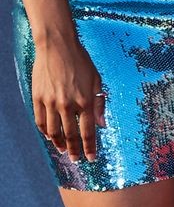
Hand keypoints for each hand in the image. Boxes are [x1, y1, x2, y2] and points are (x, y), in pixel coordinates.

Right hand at [31, 34, 103, 161]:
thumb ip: (99, 104)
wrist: (57, 47)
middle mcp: (67, 104)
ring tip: (64, 151)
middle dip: (74, 150)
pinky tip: (50, 137)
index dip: (90, 147)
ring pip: (53, 131)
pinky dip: (45, 132)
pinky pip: (41, 121)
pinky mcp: (37, 98)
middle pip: (70, 135)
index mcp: (85, 101)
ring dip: (59, 144)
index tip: (91, 158)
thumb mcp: (97, 80)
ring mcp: (50, 102)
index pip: (88, 131)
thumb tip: (102, 124)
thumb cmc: (81, 62)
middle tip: (76, 160)